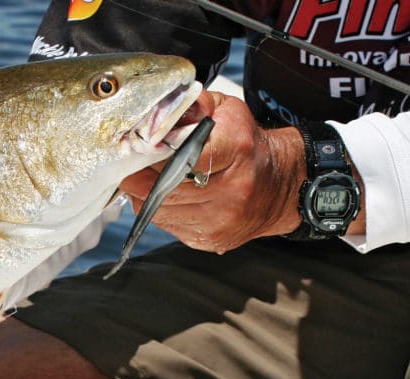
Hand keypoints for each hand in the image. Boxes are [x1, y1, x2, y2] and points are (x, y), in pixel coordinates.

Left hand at [120, 90, 304, 252]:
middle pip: (161, 187)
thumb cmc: (246, 145)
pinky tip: (165, 197)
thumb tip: (159, 112)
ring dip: (144, 195)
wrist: (279, 186)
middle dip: (138, 175)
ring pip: (158, 210)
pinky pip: (166, 225)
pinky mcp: (210, 239)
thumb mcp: (228, 112)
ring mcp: (220, 219)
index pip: (179, 155)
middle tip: (131, 164)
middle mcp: (231, 189)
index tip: (137, 148)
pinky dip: (158, 211)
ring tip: (146, 179)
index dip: (151, 153)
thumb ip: (194, 106)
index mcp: (235, 150)